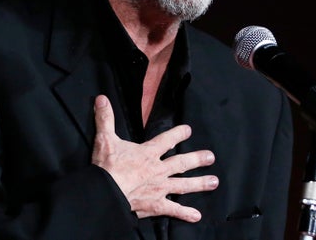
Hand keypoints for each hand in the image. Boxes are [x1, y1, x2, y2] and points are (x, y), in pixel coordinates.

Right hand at [91, 94, 217, 221]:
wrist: (106, 193)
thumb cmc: (107, 166)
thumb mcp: (105, 139)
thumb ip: (105, 119)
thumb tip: (101, 99)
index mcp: (148, 153)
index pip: (167, 140)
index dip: (179, 134)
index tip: (188, 130)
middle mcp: (158, 170)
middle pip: (182, 163)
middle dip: (197, 159)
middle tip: (211, 157)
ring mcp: (159, 188)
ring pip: (184, 185)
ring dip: (200, 183)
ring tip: (214, 181)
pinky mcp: (156, 205)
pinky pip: (173, 210)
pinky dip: (185, 213)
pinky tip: (197, 215)